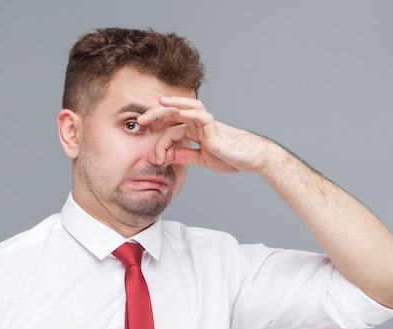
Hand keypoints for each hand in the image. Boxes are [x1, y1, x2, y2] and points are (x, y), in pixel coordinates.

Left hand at [137, 96, 266, 172]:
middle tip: (140, 119)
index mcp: (194, 132)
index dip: (160, 145)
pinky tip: (181, 113)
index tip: (156, 160)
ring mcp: (207, 124)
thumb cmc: (230, 158)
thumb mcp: (202, 160)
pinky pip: (202, 117)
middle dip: (156, 114)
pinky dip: (191, 114)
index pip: (171, 132)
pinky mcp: (216, 129)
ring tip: (159, 102)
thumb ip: (185, 156)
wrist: (252, 159)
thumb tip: (167, 156)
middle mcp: (198, 124)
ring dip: (173, 104)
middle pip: (174, 113)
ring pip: (188, 107)